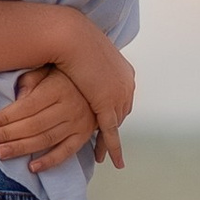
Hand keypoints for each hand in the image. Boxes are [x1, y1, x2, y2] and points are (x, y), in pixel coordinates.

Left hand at [0, 64, 102, 172]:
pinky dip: (49, 161)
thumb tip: (16, 100)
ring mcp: (78, 124)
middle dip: (6, 134)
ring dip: (21, 148)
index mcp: (57, 89)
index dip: (5, 117)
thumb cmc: (66, 75)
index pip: (27, 107)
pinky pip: (66, 152)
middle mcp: (69, 107)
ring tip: (0, 153)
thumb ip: (30, 81)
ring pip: (46, 140)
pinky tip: (32, 167)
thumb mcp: (47, 69)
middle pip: (33, 125)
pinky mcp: (84, 136)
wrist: (99, 82)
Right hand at [46, 17, 134, 164]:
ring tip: (101, 154)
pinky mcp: (107, 105)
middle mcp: (126, 86)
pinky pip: (111, 132)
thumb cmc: (72, 40)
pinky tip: (115, 161)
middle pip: (120, 113)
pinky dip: (112, 148)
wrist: (72, 37)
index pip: (121, 98)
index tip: (105, 119)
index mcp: (124, 72)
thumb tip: (79, 71)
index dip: (112, 111)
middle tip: (102, 140)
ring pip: (115, 125)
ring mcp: (119, 96)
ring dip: (108, 141)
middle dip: (111, 127)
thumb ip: (86, 67)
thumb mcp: (84, 56)